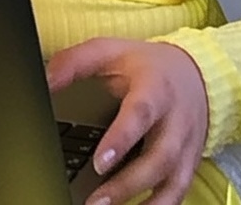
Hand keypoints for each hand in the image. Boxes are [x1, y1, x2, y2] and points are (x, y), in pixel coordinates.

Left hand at [47, 37, 208, 204]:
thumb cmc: (145, 66)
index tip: (100, 162)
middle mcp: (176, 120)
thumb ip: (76, 62)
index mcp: (156, 88)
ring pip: (172, 182)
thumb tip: (46, 80)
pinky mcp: (189, 166)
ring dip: (143, 204)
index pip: (141, 114)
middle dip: (128, 184)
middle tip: (95, 201)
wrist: (194, 74)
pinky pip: (178, 195)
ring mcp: (186, 146)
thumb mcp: (111, 51)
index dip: (123, 138)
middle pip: (159, 157)